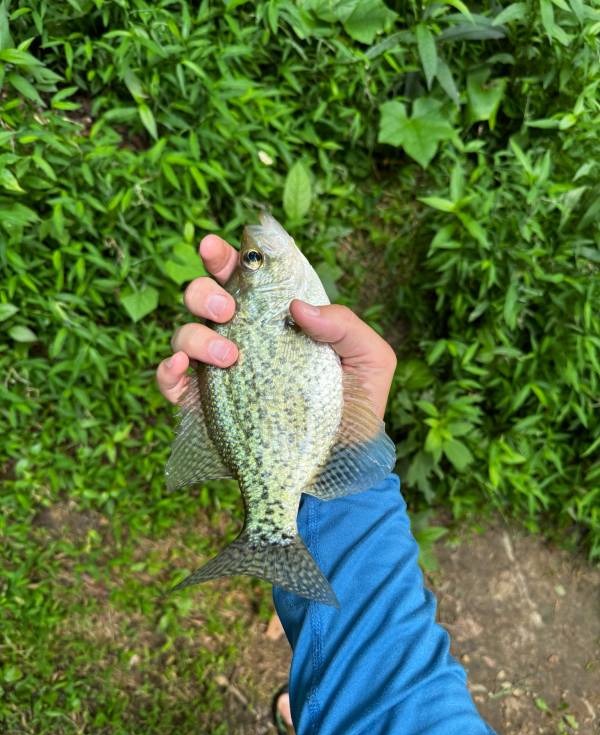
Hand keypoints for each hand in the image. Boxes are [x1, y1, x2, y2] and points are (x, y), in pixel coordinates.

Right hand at [156, 235, 396, 418]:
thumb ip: (346, 325)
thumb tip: (298, 307)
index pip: (246, 278)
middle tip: (228, 308)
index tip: (217, 248)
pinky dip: (167, 369)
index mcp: (278, 319)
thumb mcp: (371, 360)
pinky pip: (170, 380)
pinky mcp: (205, 405)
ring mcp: (221, 371)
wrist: (342, 463)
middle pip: (205, 296)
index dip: (227, 257)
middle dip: (205, 290)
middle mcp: (244, 337)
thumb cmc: (356, 407)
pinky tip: (182, 367)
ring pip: (185, 333)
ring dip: (196, 334)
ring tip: (230, 355)